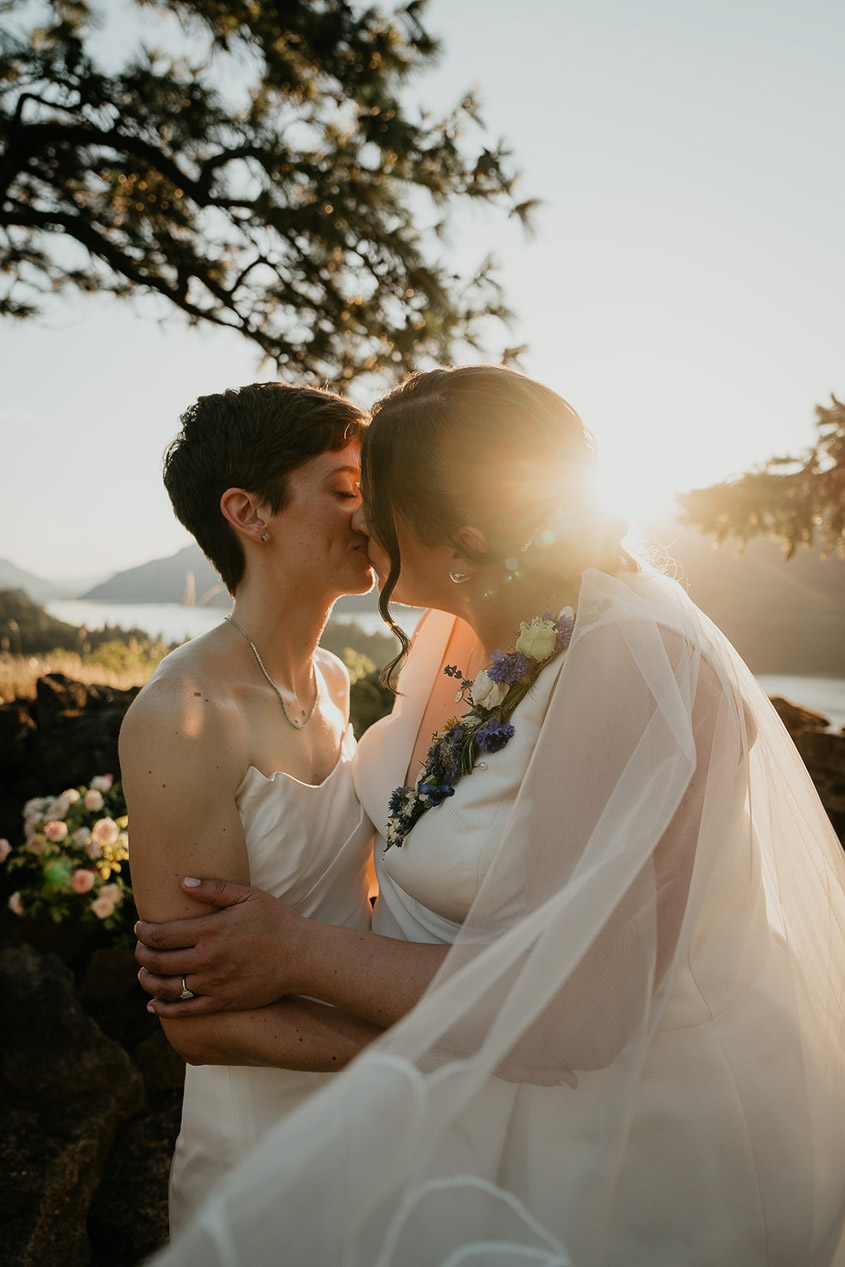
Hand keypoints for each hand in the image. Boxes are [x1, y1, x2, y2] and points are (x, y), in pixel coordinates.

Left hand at [135, 877, 309, 1016]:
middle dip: (141, 954)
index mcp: (210, 931)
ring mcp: (213, 984)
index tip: (139, 927)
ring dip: (147, 981)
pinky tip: (154, 1005)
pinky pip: (185, 1011)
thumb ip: (214, 889)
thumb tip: (183, 883)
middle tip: (139, 947)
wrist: (302, 957)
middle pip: (157, 961)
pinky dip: (164, 1009)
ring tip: (144, 973)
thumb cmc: (278, 921)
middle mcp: (206, 960)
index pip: (161, 935)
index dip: (143, 932)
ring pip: (166, 988)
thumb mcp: (249, 896)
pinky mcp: (222, 1002)